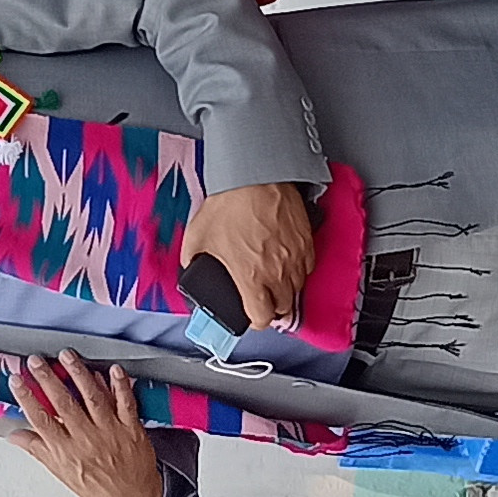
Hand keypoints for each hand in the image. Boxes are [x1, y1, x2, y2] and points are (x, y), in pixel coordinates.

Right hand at [2, 355, 168, 496]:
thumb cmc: (96, 487)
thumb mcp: (61, 472)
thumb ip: (38, 449)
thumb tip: (14, 436)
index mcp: (66, 451)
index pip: (41, 420)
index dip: (27, 398)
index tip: (17, 380)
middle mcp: (86, 439)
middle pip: (63, 403)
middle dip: (48, 379)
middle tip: (36, 360)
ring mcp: (110, 431)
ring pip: (92, 398)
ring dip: (79, 374)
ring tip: (67, 356)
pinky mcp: (130, 427)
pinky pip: (125, 402)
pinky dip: (119, 385)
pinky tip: (112, 369)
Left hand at [181, 178, 316, 337]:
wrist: (256, 176)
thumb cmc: (231, 203)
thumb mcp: (197, 237)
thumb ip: (192, 260)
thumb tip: (190, 266)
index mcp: (250, 278)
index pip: (262, 319)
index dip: (255, 321)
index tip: (252, 315)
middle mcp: (277, 272)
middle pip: (284, 309)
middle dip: (272, 308)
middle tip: (263, 299)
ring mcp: (295, 258)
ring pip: (297, 289)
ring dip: (286, 290)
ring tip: (273, 281)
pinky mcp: (306, 242)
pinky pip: (307, 267)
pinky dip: (298, 270)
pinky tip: (285, 262)